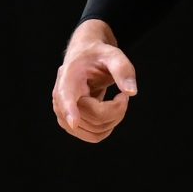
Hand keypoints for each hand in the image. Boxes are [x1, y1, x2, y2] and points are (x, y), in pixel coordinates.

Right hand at [52, 20, 138, 143]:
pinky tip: (111, 111)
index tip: (73, 122)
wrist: (85, 58)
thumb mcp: (113, 55)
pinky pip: (93, 136)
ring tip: (118, 101)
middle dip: (116, 110)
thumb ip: (123, 70)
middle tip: (124, 95)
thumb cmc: (98, 56)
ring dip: (113, 120)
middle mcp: (60, 97)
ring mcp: (63, 114)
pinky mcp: (69, 124)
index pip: (66, 95)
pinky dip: (108, 128)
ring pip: (94, 131)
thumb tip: (131, 92)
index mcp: (69, 76)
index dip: (70, 109)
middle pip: (92, 117)